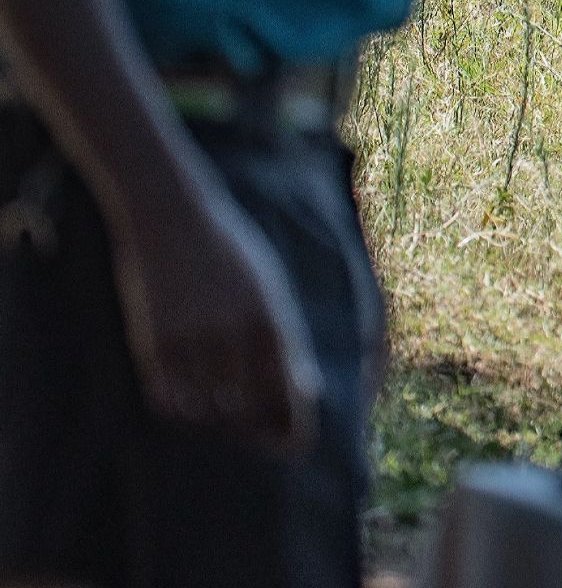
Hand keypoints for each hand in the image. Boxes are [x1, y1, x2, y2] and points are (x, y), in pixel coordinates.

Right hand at [108, 175, 320, 455]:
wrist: (171, 218)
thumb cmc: (229, 256)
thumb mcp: (268, 291)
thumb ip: (285, 342)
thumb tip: (304, 393)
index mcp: (272, 320)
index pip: (289, 395)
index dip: (294, 429)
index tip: (294, 447)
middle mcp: (234, 334)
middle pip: (248, 411)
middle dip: (257, 430)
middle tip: (258, 435)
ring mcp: (191, 340)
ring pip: (208, 411)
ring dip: (220, 420)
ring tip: (227, 412)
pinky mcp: (153, 344)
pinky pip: (169, 402)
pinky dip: (184, 410)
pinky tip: (193, 402)